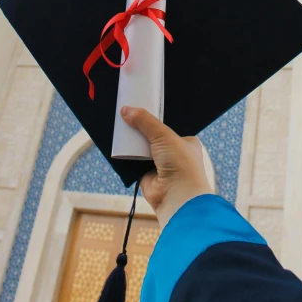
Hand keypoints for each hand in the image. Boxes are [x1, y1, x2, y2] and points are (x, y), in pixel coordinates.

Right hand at [121, 106, 212, 227]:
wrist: (176, 197)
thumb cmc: (181, 164)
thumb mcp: (165, 135)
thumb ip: (146, 121)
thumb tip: (126, 109)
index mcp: (185, 140)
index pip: (169, 124)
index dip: (156, 116)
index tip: (142, 104)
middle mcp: (173, 152)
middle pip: (153, 134)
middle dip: (141, 126)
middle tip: (127, 111)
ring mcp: (159, 164)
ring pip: (142, 147)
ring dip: (132, 139)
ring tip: (119, 122)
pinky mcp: (145, 174)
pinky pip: (132, 160)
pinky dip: (125, 154)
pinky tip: (116, 141)